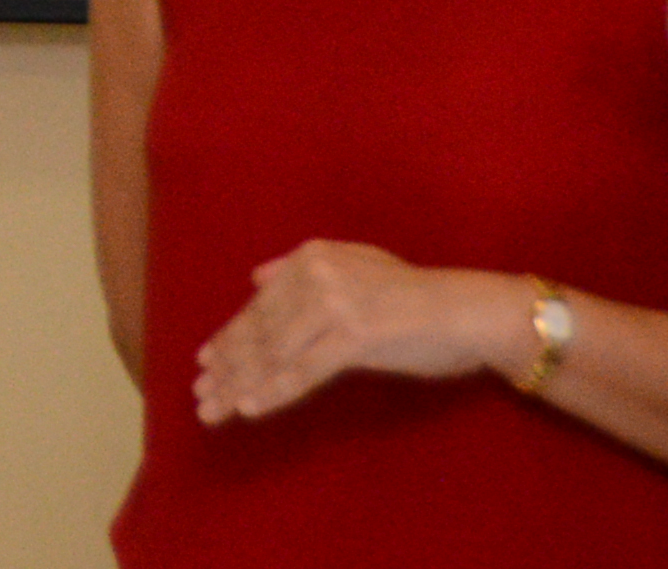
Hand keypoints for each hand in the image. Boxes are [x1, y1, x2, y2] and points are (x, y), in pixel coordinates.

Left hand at [192, 241, 536, 425]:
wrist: (467, 311)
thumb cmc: (415, 296)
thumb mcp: (356, 266)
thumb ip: (302, 268)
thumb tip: (257, 277)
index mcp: (311, 257)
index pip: (261, 306)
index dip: (230, 338)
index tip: (205, 364)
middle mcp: (315, 276)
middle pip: (260, 331)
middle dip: (226, 367)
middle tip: (199, 394)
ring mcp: (334, 306)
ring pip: (274, 353)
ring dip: (239, 385)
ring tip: (214, 410)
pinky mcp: (354, 338)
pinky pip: (304, 371)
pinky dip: (273, 391)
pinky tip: (249, 408)